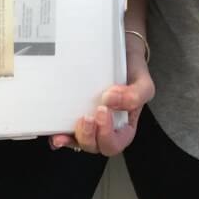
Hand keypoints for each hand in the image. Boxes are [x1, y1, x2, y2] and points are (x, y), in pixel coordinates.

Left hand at [50, 37, 154, 156]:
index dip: (107, 135)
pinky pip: (67, 130)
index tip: (103, 111)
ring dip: (71, 138)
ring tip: (67, 128)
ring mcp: (90, 122)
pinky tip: (55, 133)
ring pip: (79, 141)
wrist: (122, 51)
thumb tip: (110, 100)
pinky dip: (61, 135)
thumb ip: (135, 96)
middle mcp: (106, 128)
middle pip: (96, 146)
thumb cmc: (132, 71)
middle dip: (89, 136)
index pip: (116, 143)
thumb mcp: (143, 83)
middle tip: (86, 117)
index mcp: (124, 127)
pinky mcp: (76, 113)